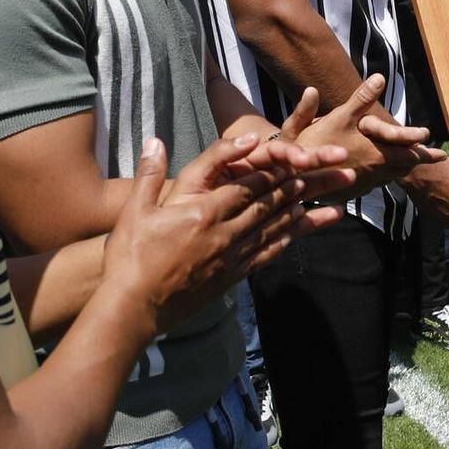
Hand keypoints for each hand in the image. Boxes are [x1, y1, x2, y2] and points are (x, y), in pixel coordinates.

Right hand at [106, 135, 343, 335]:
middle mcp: (223, 235)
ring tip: (318, 199)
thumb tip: (155, 139)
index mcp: (203, 214)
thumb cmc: (129, 258)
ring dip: (296, 212)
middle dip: (294, 186)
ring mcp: (230, 258)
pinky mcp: (231, 278)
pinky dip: (283, 241)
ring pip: (272, 229)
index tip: (292, 157)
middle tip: (319, 173)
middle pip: (267, 205)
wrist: (133, 308)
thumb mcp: (135, 211)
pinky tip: (295, 234)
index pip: (247, 186)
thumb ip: (149, 174)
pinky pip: (265, 255)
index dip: (271, 171)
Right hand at [283, 76, 434, 196]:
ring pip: (389, 176)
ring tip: (411, 162)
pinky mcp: (350, 190)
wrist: (294, 172)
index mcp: (377, 154)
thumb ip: (361, 99)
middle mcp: (374, 172)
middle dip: (419, 161)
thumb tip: (380, 78)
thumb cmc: (317, 142)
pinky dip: (383, 175)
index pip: (409, 155)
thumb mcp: (340, 116)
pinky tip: (381, 171)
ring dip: (402, 168)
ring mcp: (362, 183)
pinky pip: (373, 183)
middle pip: (404, 167)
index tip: (442, 154)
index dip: (425, 153)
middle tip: (436, 158)